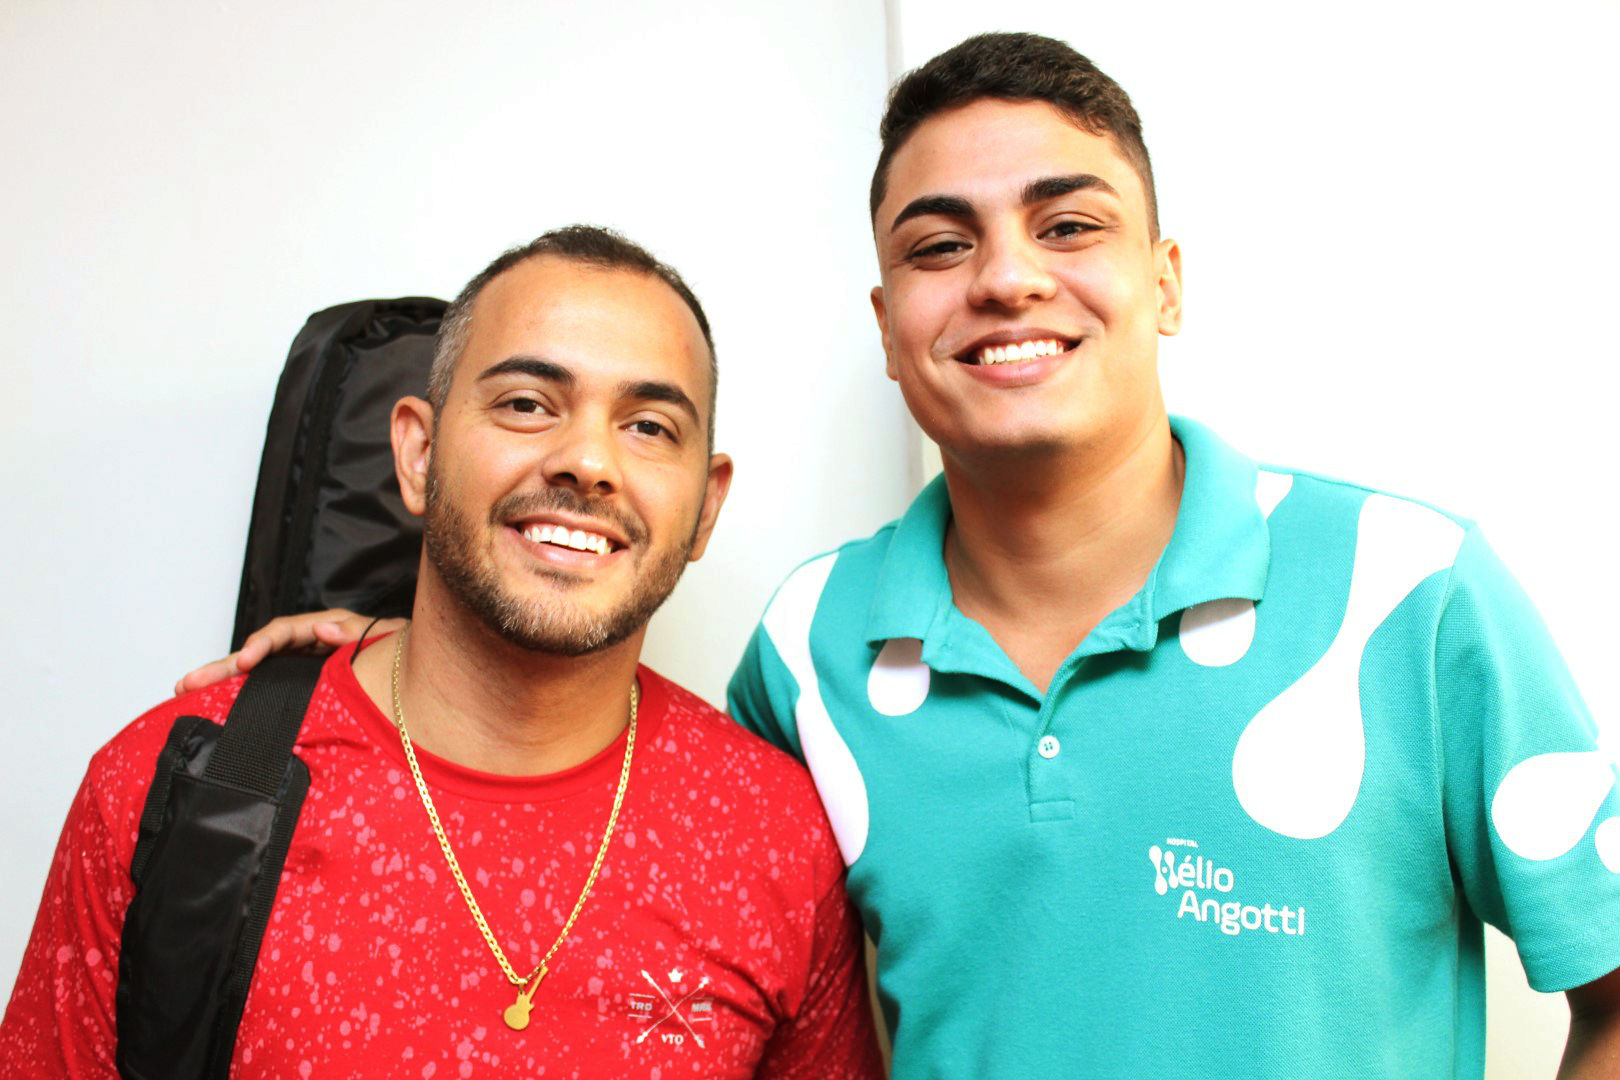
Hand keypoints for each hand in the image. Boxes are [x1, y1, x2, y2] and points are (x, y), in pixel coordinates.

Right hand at [174, 610, 403, 693]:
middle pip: (259, 653)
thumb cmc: (400, 650)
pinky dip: (244, 695)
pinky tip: (217, 707)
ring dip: (224, 680)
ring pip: (257, 672)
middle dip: (224, 666)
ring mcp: (301, 665)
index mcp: (323, 628)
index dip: (263, 645)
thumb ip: (354, 633)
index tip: (246, 662)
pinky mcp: (302, 685)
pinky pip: (269, 688)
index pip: (284, 631)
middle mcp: (306, 645)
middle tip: (188, 683)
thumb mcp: (381, 637)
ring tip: (186, 691)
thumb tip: (323, 629)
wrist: (416, 671)